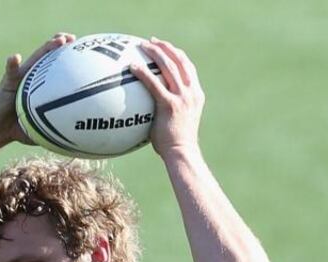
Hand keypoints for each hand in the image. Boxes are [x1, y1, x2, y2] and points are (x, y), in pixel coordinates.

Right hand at [0, 33, 75, 144]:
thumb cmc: (21, 129)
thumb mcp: (44, 130)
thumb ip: (58, 130)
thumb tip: (80, 141)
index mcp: (42, 86)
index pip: (56, 67)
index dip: (69, 57)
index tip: (84, 49)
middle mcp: (32, 77)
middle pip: (48, 57)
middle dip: (60, 45)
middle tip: (72, 39)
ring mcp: (19, 78)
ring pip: (34, 60)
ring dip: (45, 49)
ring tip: (56, 41)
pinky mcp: (6, 83)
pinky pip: (10, 73)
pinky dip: (11, 65)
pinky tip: (13, 57)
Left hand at [130, 38, 204, 157]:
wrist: (182, 153)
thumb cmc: (175, 145)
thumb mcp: (176, 123)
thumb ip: (168, 111)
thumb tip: (148, 109)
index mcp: (196, 95)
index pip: (189, 68)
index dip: (177, 54)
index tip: (166, 48)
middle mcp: (191, 92)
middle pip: (180, 61)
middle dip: (166, 47)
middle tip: (151, 41)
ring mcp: (182, 97)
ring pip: (169, 66)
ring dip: (155, 53)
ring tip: (142, 46)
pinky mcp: (170, 104)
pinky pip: (154, 84)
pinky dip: (143, 73)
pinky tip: (132, 67)